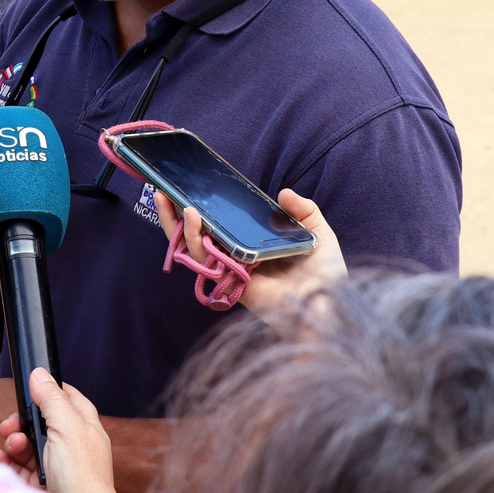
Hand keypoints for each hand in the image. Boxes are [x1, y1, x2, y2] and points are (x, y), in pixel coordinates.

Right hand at [0, 369, 118, 492]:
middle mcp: (69, 442)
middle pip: (38, 422)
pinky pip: (17, 465)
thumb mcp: (67, 426)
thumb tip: (40, 373)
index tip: (29, 391)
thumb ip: (51, 399)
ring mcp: (54, 463)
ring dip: (12, 441)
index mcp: (83, 424)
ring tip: (10, 446)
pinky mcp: (39, 482)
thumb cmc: (81, 471)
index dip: (47, 392)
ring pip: (25, 444)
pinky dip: (5, 459)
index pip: (66, 398)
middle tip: (10, 426)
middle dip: (20, 422)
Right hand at [155, 188, 346, 320]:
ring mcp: (232, 270)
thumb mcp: (317, 232)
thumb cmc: (326, 275)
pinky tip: (193, 218)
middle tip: (163, 191)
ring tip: (172, 199)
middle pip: (198, 236)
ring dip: (178, 223)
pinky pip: (205, 260)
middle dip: (176, 215)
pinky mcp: (229, 281)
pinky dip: (194, 238)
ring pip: (194, 247)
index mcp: (255, 247)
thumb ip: (303, 210)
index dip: (204, 210)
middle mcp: (239, 258)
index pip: (222, 227)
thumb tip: (282, 193)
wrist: (330, 303)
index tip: (191, 188)